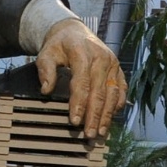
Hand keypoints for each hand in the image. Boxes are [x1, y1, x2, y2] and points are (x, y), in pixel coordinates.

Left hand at [37, 17, 126, 138]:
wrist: (74, 32)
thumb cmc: (59, 45)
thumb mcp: (46, 53)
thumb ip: (45, 70)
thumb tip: (46, 90)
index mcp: (84, 54)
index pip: (82, 83)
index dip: (79, 104)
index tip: (75, 121)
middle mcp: (102, 58)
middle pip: (100, 92)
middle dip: (95, 116)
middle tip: (89, 134)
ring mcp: (113, 64)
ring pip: (113, 93)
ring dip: (107, 115)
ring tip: (101, 132)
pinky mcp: (118, 69)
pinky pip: (121, 89)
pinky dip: (118, 104)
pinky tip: (111, 118)